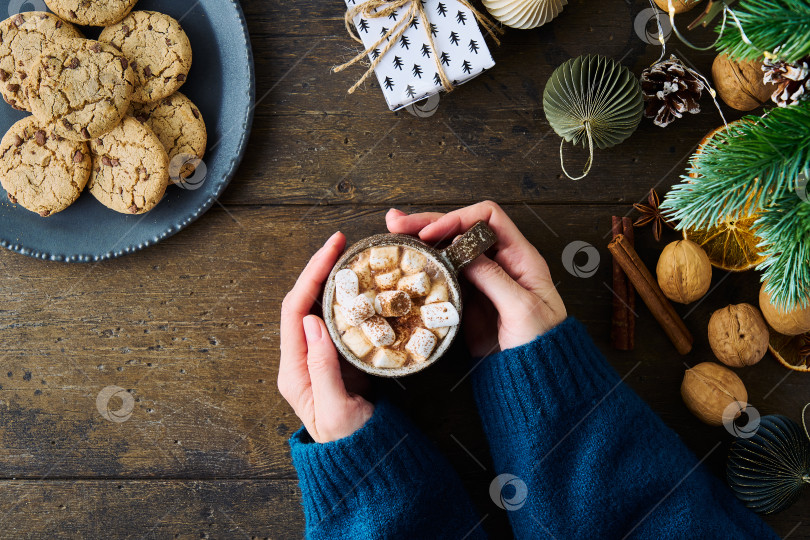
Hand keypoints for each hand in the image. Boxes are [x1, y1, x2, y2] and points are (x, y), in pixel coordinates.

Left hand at [279, 232, 373, 442]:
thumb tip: (313, 319)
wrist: (363, 460)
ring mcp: (319, 357)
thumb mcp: (336, 407)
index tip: (330, 249)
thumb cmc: (348, 440)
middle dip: (320, 269)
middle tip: (342, 242)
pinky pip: (339, 321)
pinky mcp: (337, 359)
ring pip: (321, 308)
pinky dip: (349, 300)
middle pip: (304, 302)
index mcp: (293, 369)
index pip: (295, 310)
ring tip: (352, 257)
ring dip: (334, 281)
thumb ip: (323, 365)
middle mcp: (301, 358)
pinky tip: (363, 287)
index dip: (311, 275)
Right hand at [386, 201, 566, 355]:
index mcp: (521, 256)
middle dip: (429, 223)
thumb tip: (462, 251)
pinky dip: (423, 270)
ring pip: (448, 251)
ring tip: (393, 237)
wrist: (535, 376)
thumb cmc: (541, 343)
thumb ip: (494, 277)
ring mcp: (481, 281)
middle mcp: (499, 262)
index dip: (458, 219)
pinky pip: (443, 277)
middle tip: (397, 223)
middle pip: (462, 230)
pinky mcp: (467, 299)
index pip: (489, 218)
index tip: (432, 232)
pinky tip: (404, 266)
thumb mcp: (522, 308)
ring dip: (421, 243)